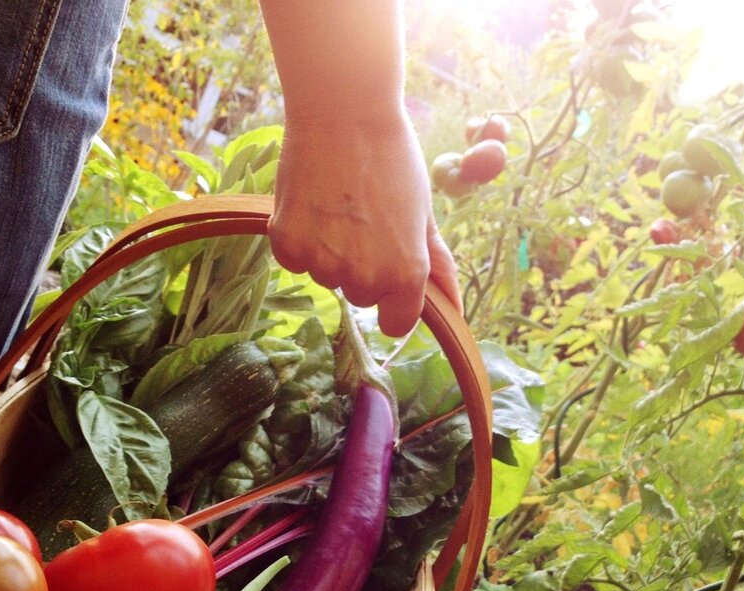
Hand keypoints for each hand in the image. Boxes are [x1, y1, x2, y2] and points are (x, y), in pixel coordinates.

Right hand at [267, 109, 460, 336]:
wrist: (345, 112)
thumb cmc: (392, 159)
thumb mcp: (425, 213)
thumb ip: (438, 267)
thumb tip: (456, 311)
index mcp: (406, 273)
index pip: (396, 324)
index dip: (393, 301)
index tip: (388, 274)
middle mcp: (365, 276)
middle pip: (359, 296)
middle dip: (362, 267)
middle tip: (364, 219)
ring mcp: (323, 263)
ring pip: (326, 276)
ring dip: (329, 250)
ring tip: (339, 203)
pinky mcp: (287, 244)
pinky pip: (294, 260)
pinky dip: (300, 237)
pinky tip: (313, 202)